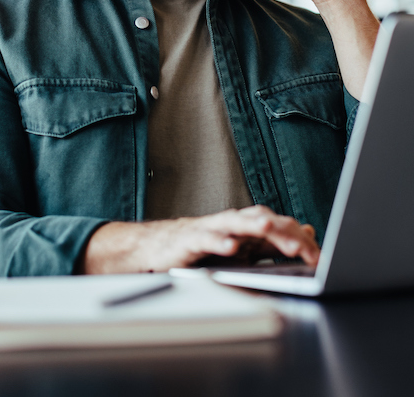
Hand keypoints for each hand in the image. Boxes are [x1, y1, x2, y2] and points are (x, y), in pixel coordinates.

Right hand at [81, 205, 319, 273]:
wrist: (160, 248)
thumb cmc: (202, 249)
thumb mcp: (244, 249)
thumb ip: (274, 242)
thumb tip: (306, 231)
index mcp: (247, 227)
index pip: (279, 228)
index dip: (300, 241)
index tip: (319, 258)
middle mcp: (231, 223)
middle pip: (261, 220)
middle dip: (283, 233)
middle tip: (304, 248)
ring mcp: (211, 229)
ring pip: (235, 223)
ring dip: (252, 225)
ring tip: (268, 230)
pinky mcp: (190, 240)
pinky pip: (206, 239)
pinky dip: (218, 242)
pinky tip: (230, 248)